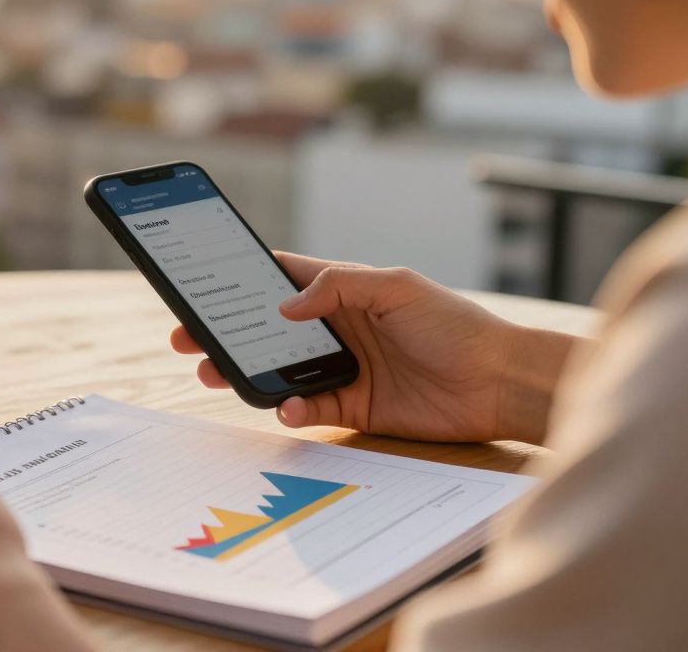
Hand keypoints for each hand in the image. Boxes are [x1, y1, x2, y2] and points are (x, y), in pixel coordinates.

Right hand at [171, 252, 573, 443]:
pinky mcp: (352, 408)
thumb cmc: (455, 325)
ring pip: (277, 371)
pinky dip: (291, 409)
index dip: (240, 280)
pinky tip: (288, 406)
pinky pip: (307, 409)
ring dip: (244, 372)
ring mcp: (341, 369)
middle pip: (264, 330)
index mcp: (342, 291)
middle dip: (223, 333)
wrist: (499, 384)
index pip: (280, 279)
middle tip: (188, 339)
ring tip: (216, 373)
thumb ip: (339, 285)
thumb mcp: (397, 287)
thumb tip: (285, 304)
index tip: (201, 282)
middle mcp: (335, 329)